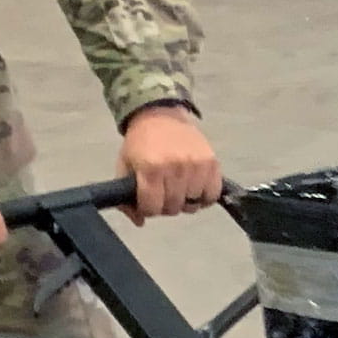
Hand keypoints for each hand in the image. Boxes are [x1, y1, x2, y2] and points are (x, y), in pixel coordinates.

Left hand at [121, 102, 221, 220]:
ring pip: (193, 204)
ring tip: (179, 187)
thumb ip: (126, 197)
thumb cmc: (141, 143)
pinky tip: (195, 188)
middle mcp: (175, 167)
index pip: (153, 208)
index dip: (149, 208)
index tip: (148, 200)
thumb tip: (140, 221)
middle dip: (166, 204)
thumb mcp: (125, 166)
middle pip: (173, 208)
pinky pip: (212, 194)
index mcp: (151, 168)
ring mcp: (196, 165)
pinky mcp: (212, 162)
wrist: (161, 115)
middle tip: (164, 192)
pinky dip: (204, 196)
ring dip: (185, 200)